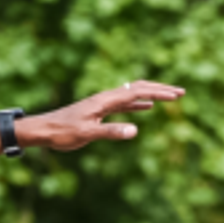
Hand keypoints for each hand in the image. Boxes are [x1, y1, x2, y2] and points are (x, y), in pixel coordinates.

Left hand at [18, 81, 185, 151]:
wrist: (42, 130)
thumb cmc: (61, 132)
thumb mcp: (87, 134)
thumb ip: (110, 132)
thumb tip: (135, 131)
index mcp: (105, 100)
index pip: (138, 91)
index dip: (159, 93)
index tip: (177, 96)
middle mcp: (105, 98)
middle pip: (138, 88)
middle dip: (160, 90)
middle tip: (181, 93)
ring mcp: (102, 103)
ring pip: (132, 94)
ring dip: (152, 95)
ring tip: (170, 97)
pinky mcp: (98, 111)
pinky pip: (123, 104)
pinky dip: (138, 104)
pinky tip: (146, 108)